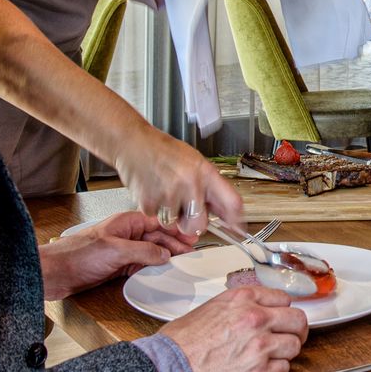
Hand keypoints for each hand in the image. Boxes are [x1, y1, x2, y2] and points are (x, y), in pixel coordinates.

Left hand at [40, 211, 194, 298]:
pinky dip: (153, 268)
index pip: (159, 223)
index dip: (177, 229)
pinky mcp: (117, 266)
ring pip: (151, 252)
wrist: (53, 274)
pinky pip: (142, 265)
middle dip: (175, 244)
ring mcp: (122, 251)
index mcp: (126, 223)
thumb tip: (164, 254)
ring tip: (180, 263)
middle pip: (158, 238)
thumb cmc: (75, 255)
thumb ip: (144, 252)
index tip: (192, 237)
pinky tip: (161, 272)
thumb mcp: (116, 251)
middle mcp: (126, 235)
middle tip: (190, 253)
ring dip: (166, 257)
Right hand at [113, 122, 245, 234]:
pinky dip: (156, 211)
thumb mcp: (196, 162)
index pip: (232, 202)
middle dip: (195, 223)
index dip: (236, 220)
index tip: (237, 229)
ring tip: (167, 195)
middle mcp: (190, 185)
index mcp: (206, 173)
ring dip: (173, 216)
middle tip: (189, 212)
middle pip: (200, 225)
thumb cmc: (164, 151)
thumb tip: (225, 211)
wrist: (133, 142)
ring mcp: (169, 195)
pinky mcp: (148, 203)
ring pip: (176, 225)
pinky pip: (157, 219)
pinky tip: (155, 193)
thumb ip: (211, 187)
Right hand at [160, 287, 307, 371]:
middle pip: (298, 320)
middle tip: (290, 335)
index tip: (282, 317)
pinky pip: (284, 368)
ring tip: (273, 354)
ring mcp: (260, 345)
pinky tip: (263, 368)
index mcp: (244, 299)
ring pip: (295, 345)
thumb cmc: (182, 340)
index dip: (283, 310)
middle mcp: (256, 318)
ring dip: (286, 350)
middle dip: (295, 329)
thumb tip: (261, 308)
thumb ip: (242, 304)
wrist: (168, 368)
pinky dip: (276, 370)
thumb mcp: (213, 307)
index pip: (284, 298)